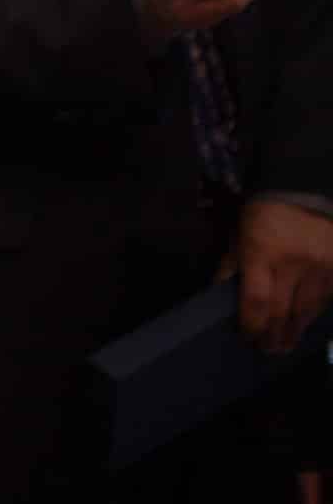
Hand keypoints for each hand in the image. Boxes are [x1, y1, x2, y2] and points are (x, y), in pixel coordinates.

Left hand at [226, 198, 332, 352]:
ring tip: (286, 346)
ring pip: (308, 309)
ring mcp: (318, 268)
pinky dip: (314, 313)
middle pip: (283, 310)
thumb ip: (231, 264)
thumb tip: (218, 292)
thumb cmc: (262, 213)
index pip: (257, 300)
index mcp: (261, 254)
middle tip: (268, 351)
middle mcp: (292, 265)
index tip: (247, 337)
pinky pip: (325, 298)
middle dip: (274, 334)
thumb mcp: (238, 234)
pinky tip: (305, 324)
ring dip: (296, 330)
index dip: (252, 324)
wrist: (302, 189)